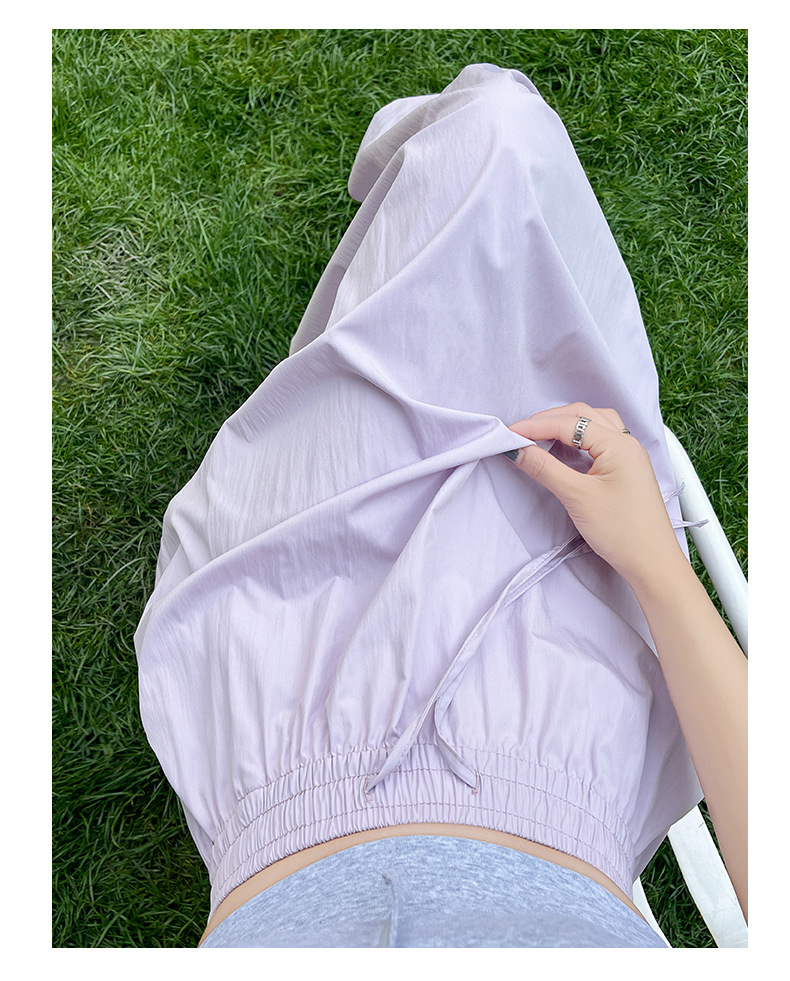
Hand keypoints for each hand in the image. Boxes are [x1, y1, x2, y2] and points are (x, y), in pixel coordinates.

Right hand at [507, 403, 684, 588]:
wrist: (652, 563)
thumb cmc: (623, 532)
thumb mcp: (577, 497)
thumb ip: (545, 469)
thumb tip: (518, 450)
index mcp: (619, 444)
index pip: (568, 424)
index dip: (535, 426)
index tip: (509, 434)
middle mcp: (626, 443)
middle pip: (582, 416)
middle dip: (549, 420)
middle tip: (521, 434)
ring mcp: (629, 456)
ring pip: (593, 425)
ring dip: (565, 426)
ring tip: (540, 437)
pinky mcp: (626, 470)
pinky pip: (600, 440)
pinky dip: (578, 438)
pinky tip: (564, 450)